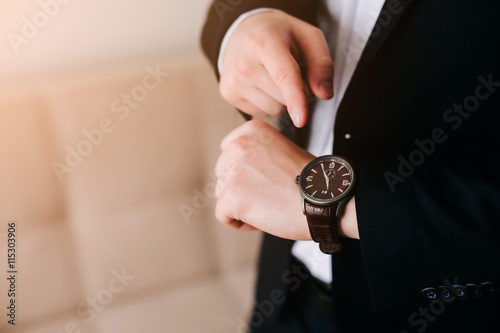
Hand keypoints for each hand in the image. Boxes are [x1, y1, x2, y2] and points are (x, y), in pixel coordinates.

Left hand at [214, 120, 359, 240]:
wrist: (326, 200)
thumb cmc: (310, 181)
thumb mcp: (281, 151)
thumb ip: (257, 154)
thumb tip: (237, 170)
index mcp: (252, 131)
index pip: (228, 151)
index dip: (244, 170)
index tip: (264, 178)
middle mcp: (239, 146)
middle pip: (223, 173)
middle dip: (241, 187)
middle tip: (269, 194)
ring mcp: (234, 171)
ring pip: (222, 194)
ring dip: (241, 204)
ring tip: (269, 206)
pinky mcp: (232, 196)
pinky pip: (223, 215)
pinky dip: (239, 222)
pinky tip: (261, 219)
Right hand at [219, 11, 333, 127]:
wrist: (241, 32)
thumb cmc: (277, 34)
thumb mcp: (308, 37)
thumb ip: (322, 64)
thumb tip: (324, 94)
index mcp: (264, 42)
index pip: (284, 76)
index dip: (296, 99)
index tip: (301, 119)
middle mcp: (244, 62)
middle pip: (284, 97)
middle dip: (298, 92)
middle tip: (293, 73)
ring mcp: (233, 80)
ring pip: (274, 109)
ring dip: (282, 99)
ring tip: (275, 77)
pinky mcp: (228, 93)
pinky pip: (261, 112)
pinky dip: (268, 102)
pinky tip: (262, 85)